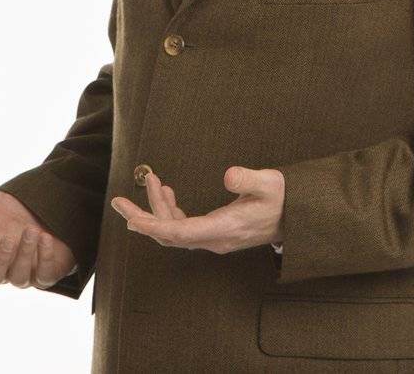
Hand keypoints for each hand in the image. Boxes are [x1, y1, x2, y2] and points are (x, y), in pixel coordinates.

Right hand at [0, 189, 76, 288]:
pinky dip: (45, 258)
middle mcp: (3, 268)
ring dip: (25, 254)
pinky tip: (46, 239)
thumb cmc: (16, 213)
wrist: (50, 211)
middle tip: (8, 238)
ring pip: (18, 278)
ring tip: (32, 231)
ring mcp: (25, 274)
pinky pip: (45, 277)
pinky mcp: (47, 275)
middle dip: (1, 259)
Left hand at [110, 166, 283, 253]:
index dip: (152, 225)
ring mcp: (213, 238)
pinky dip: (169, 210)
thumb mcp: (270, 183)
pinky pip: (183, 226)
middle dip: (142, 217)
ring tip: (150, 180)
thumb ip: (249, 179)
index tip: (130, 217)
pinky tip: (167, 192)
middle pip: (168, 235)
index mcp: (224, 229)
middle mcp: (214, 238)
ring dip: (157, 208)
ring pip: (174, 230)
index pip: (179, 233)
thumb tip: (228, 174)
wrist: (295, 217)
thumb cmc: (282, 198)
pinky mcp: (214, 232)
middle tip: (118, 200)